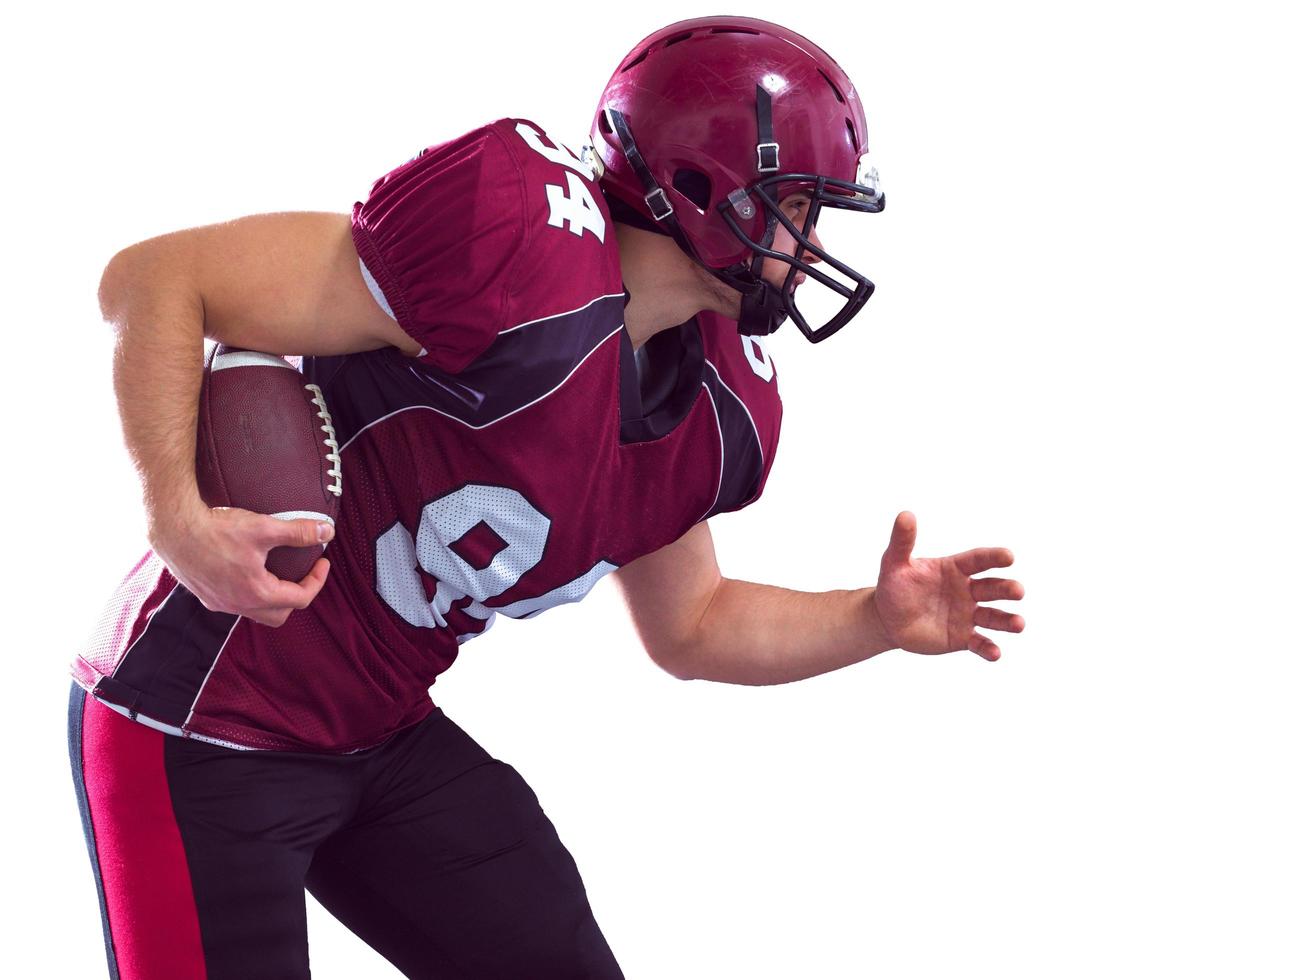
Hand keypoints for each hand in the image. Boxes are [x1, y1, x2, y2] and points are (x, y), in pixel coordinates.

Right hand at [149, 500, 333, 627]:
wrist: (173, 529)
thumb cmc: (217, 529)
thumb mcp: (265, 528)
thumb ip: (299, 532)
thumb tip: (327, 532)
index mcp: (257, 594)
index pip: (300, 598)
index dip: (317, 580)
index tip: (322, 562)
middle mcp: (238, 605)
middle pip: (279, 614)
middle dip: (296, 595)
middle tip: (302, 572)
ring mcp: (219, 603)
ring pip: (256, 611)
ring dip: (272, 596)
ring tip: (278, 572)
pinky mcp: (205, 595)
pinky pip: (235, 603)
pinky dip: (251, 593)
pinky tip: (249, 571)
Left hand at [872, 511, 1024, 661]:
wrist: (887, 619)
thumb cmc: (894, 586)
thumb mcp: (894, 563)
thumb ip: (903, 541)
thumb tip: (905, 514)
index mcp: (955, 568)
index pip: (978, 560)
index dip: (994, 558)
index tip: (1009, 556)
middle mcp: (967, 590)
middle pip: (992, 587)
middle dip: (1007, 589)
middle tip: (1019, 591)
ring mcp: (967, 615)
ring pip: (993, 617)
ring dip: (1007, 620)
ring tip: (1019, 624)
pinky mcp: (962, 638)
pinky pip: (979, 643)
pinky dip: (988, 648)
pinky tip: (995, 653)